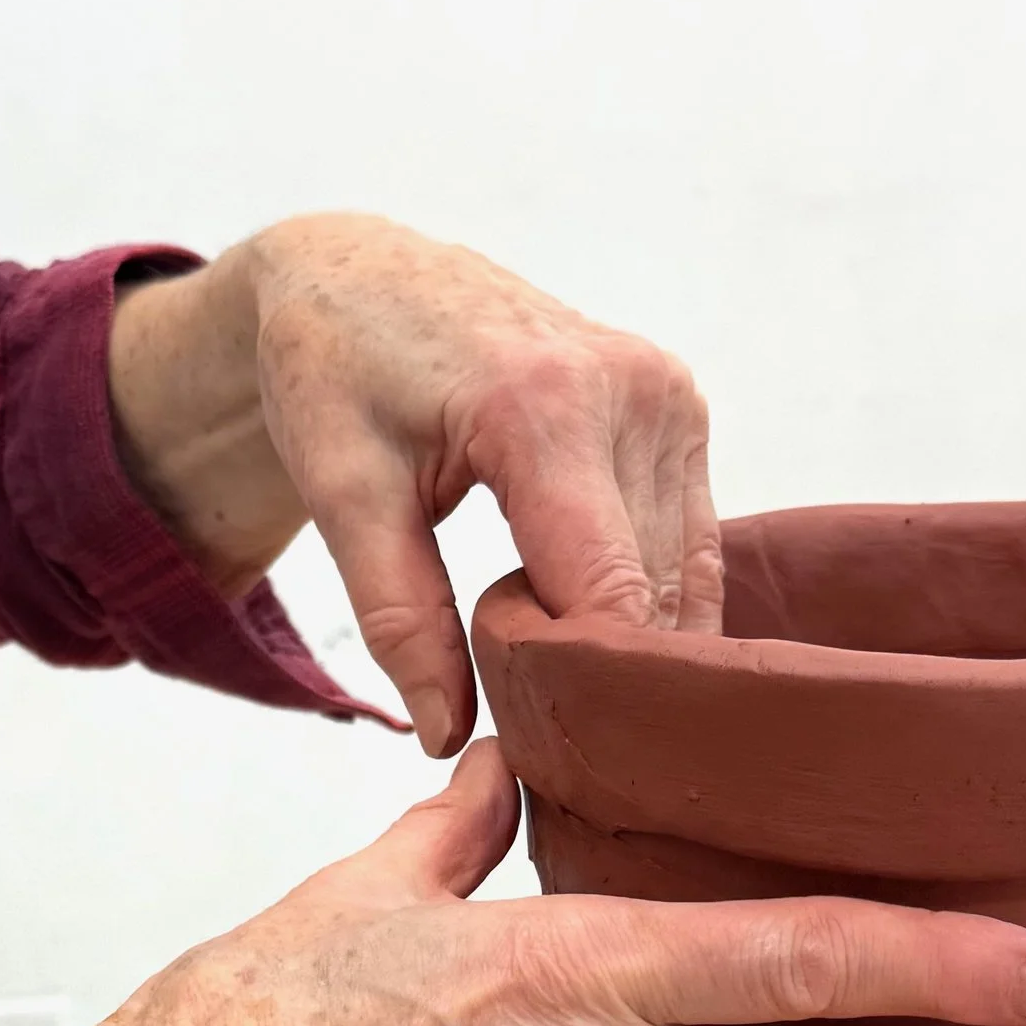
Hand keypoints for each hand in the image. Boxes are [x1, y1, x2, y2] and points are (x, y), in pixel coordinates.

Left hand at [108, 215, 719, 754]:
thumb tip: (447, 733)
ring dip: (635, 642)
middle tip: (544, 736)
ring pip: (685, 576)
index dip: (581, 687)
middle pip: (654, 595)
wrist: (358, 274)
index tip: (540, 750)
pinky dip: (650, 596)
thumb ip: (400, 618)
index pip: (606, 596)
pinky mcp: (679, 405)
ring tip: (562, 685)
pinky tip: (590, 628)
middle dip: (606, 676)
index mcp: (544, 407)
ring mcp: (667, 394)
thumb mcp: (340, 494)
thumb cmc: (335, 372)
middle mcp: (630, 391)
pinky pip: (690, 537)